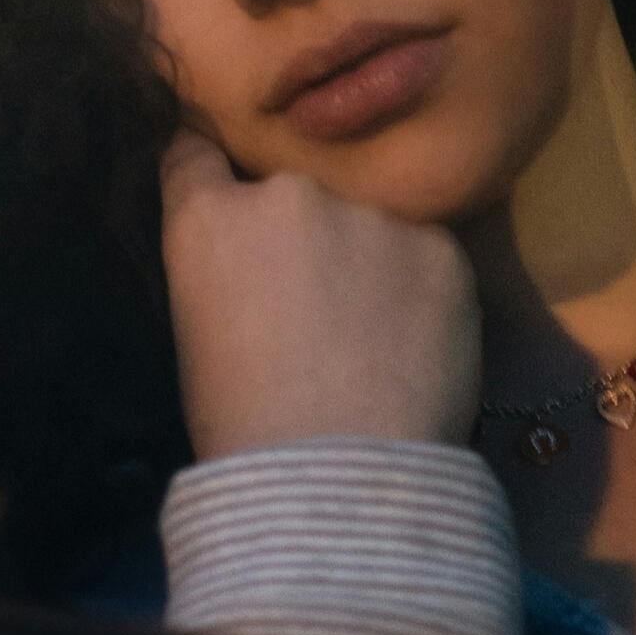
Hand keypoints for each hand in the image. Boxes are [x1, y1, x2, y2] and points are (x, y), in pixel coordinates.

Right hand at [159, 131, 481, 459]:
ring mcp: (370, 217)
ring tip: (373, 340)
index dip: (209, 172)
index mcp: (210, 220)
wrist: (338, 480)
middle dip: (300, 235)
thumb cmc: (244, 431)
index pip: (194, 154)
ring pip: (366, 226)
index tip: (222, 190)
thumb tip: (250, 268)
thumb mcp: (196, 339)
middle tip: (316, 307)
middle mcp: (288, 194)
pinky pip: (425, 257)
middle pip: (291, 196)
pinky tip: (416, 348)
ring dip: (366, 261)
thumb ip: (221, 274)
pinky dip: (420, 290)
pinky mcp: (441, 248)